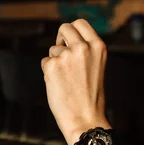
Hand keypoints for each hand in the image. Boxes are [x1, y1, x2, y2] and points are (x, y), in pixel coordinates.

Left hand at [41, 19, 110, 144]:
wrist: (85, 120)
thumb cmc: (90, 98)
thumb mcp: (96, 68)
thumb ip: (84, 52)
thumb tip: (64, 42)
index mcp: (98, 46)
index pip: (80, 24)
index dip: (72, 32)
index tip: (68, 41)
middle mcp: (83, 47)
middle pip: (64, 28)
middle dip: (60, 40)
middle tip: (62, 57)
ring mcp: (66, 56)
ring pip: (53, 50)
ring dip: (55, 62)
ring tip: (66, 82)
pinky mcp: (52, 66)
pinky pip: (45, 63)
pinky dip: (48, 73)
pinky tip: (59, 86)